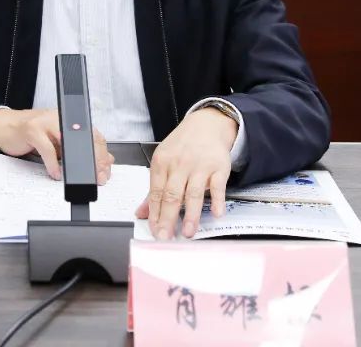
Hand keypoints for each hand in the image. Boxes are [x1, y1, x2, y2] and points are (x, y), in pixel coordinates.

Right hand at [0, 108, 113, 183]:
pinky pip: (47, 149)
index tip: (105, 171)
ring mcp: (46, 123)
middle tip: (98, 176)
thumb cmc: (30, 134)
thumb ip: (77, 149)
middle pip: (85, 139)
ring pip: (69, 143)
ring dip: (77, 163)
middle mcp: (60, 118)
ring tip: (82, 176)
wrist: (3, 126)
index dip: (102, 155)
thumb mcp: (58, 142)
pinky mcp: (32, 130)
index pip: (93, 136)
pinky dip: (53, 164)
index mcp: (68, 120)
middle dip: (95, 160)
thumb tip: (104, 160)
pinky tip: (56, 174)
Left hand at [135, 107, 236, 238]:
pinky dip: (217, 200)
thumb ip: (153, 190)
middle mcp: (179, 164)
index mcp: (162, 163)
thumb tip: (142, 213)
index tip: (155, 231)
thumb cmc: (183, 146)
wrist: (206, 125)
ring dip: (191, 215)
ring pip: (193, 192)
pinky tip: (216, 213)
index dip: (154, 214)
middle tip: (165, 237)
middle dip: (168, 218)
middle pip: (172, 194)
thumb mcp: (164, 162)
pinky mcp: (218, 166)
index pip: (156, 193)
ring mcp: (199, 165)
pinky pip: (218, 185)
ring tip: (187, 232)